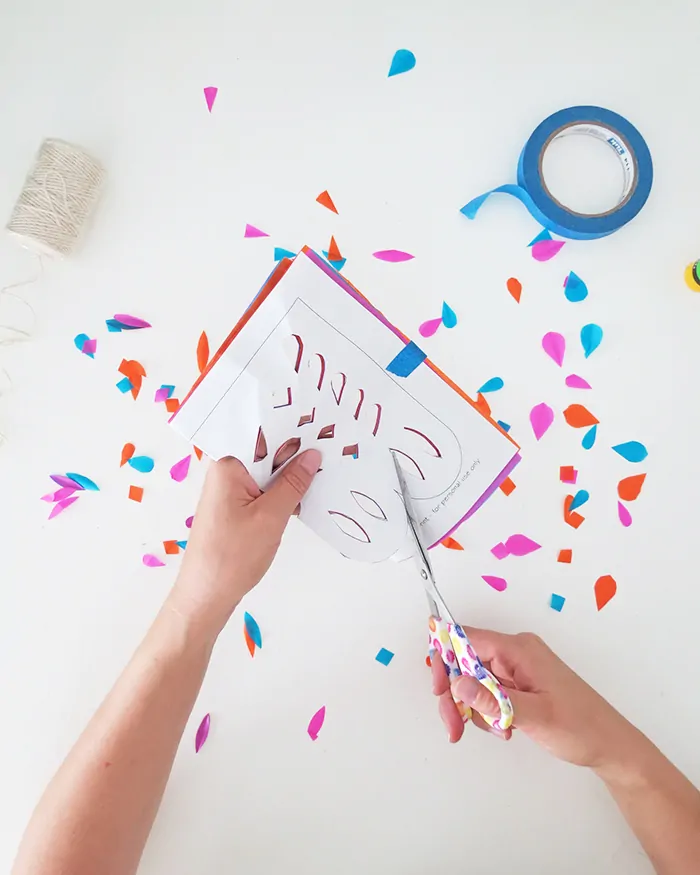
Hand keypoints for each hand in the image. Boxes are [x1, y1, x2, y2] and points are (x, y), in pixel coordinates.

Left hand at [168, 449, 320, 636]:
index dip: (292, 433)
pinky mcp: (235, 509)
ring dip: (291, 479)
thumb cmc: (232, 556)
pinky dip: (281, 496)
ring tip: (325, 472)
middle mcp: (226, 474)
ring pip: (268, 476)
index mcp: (228, 466)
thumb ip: (293, 483)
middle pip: (267, 455)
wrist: (206, 595)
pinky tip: (305, 499)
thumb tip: (312, 456)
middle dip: (295, 456)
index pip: (264, 437)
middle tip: (330, 449)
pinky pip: (263, 493)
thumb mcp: (271, 516)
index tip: (321, 429)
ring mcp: (230, 492)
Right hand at [432, 628, 642, 769]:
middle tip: (455, 727)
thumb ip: (492, 700)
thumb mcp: (533, 716)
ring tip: (495, 732)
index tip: (439, 690)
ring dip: (473, 707)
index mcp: (518, 648)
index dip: (445, 659)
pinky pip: (489, 691)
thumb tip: (456, 683)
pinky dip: (487, 711)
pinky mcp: (520, 684)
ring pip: (474, 680)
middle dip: (455, 694)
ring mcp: (517, 668)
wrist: (611, 746)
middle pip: (465, 662)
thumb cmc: (579, 728)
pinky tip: (503, 730)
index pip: (465, 639)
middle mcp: (515, 652)